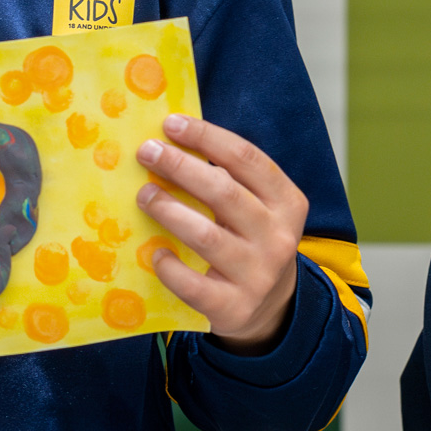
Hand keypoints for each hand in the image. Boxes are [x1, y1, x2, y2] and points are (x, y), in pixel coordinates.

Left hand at [135, 114, 308, 352]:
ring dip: (168, 209)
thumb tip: (170, 140)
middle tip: (147, 152)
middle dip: (179, 166)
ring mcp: (258, 275)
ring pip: (206, 236)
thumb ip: (228, 178)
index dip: (206, 137)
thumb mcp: (256, 207)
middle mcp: (278, 237)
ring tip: (144, 195)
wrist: (270, 306)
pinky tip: (155, 252)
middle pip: (224, 192)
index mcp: (287, 203)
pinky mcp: (233, 307)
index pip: (246, 159)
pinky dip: (169, 266)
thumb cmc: (250, 240)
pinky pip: (193, 284)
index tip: (171, 124)